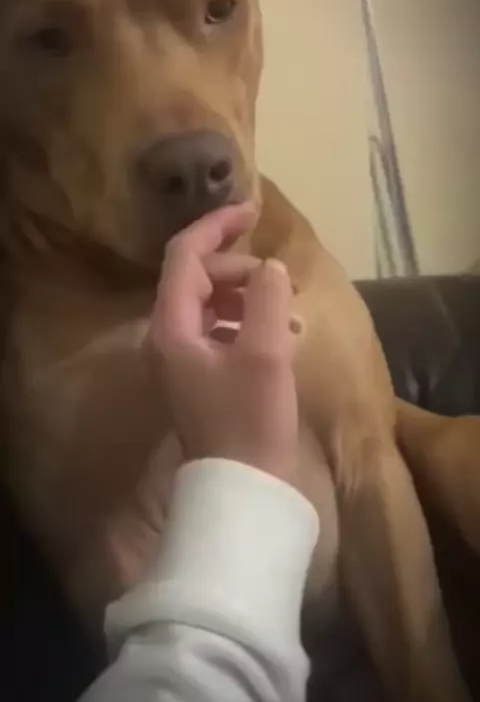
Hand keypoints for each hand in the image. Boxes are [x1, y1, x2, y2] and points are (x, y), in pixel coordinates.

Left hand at [147, 203, 299, 481]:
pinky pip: (221, 332)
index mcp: (171, 327)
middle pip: (198, 278)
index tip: (253, 210)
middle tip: (281, 282)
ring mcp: (183, 360)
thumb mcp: (265, 354)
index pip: (184, 255)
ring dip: (249, 297)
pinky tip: (282, 338)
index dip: (216, 225)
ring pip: (212, 304)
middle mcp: (168, 338)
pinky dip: (249, 323)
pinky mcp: (202, 378)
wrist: (241, 491)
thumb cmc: (250, 422)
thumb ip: (267, 299)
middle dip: (240, 269)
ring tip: (288, 313)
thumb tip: (270, 267)